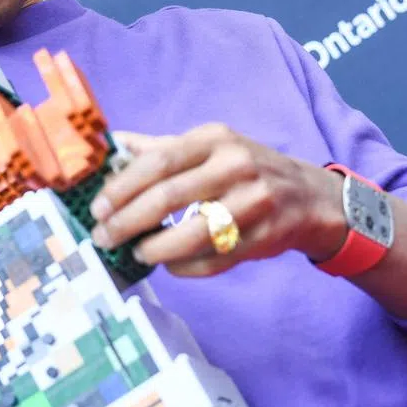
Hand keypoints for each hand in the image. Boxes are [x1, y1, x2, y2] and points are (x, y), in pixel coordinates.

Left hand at [89, 124, 346, 276]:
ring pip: (191, 234)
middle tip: (103, 237)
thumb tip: (114, 145)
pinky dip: (184, 267)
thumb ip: (161, 147)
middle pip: (168, 197)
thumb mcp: (209, 146)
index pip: (157, 161)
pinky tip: (169, 264)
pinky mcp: (263, 237)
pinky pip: (214, 259)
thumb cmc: (246, 168)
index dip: (122, 187)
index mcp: (214, 139)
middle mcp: (235, 166)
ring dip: (155, 248)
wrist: (309, 196)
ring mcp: (253, 203)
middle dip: (127, 222)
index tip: (97, 208)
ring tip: (136, 251)